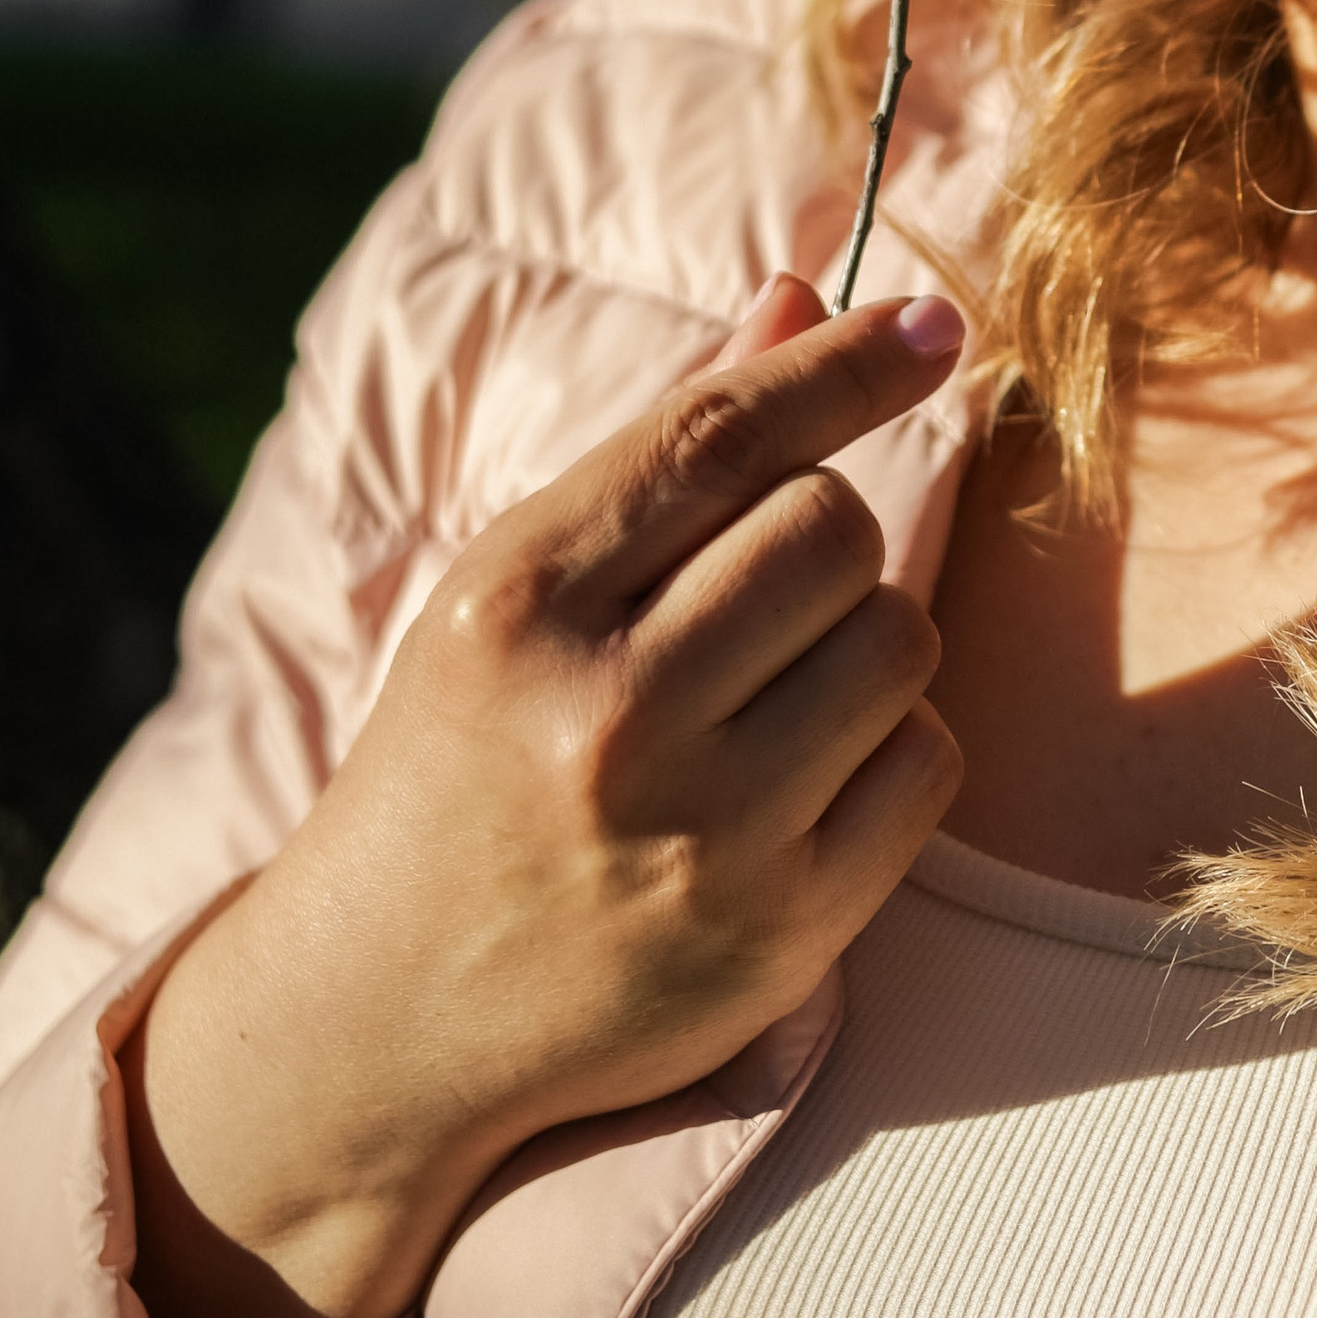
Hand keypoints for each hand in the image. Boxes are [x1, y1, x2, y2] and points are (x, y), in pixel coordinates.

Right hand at [124, 276, 965, 1317]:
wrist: (383, 1017)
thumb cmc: (464, 760)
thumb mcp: (521, 591)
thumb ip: (668, 448)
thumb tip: (802, 300)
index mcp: (520, 603)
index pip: (724, 439)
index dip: (845, 366)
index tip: (933, 324)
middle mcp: (608, 717)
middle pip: (833, 528)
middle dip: (822, 539)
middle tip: (749, 601)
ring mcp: (703, 836)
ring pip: (900, 639)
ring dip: (862, 643)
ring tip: (767, 695)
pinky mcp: (782, 934)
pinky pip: (929, 765)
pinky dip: (891, 751)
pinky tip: (801, 781)